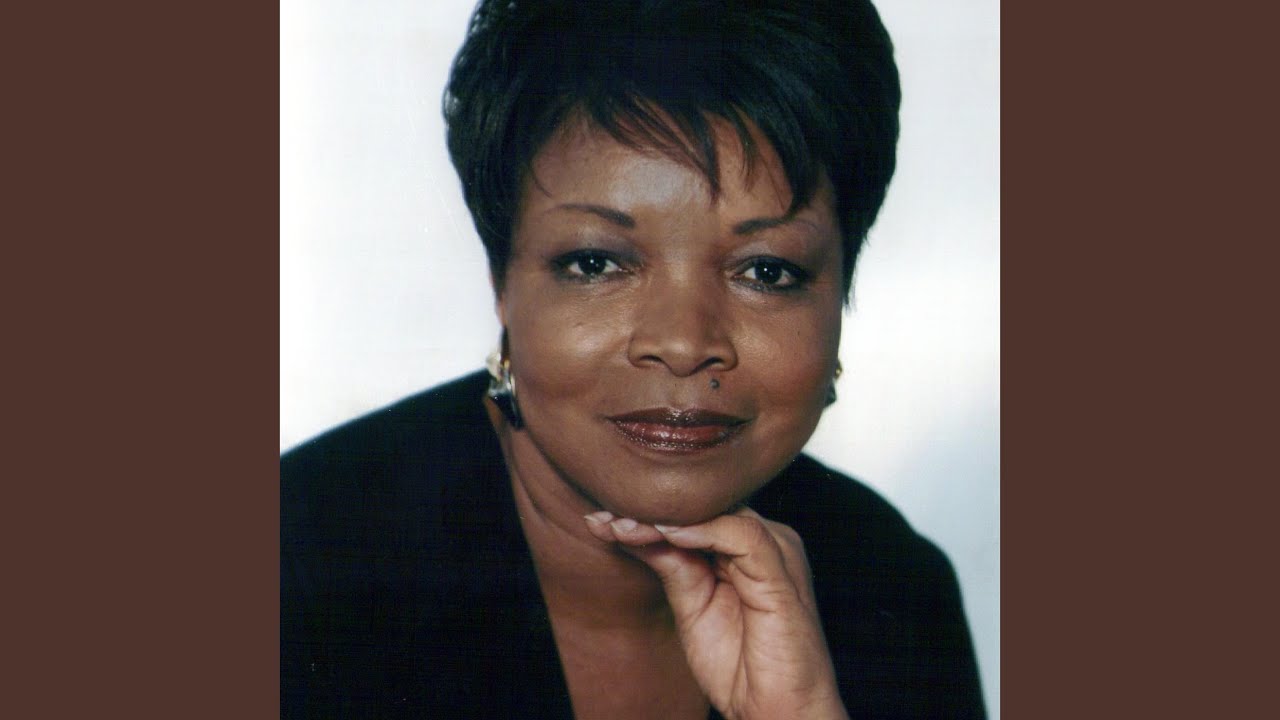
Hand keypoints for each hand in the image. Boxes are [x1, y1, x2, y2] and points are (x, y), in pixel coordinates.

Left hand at [584, 507, 847, 719]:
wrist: (778, 714)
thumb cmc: (741, 665)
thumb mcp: (692, 607)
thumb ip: (671, 565)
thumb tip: (629, 528)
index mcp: (747, 546)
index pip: (696, 512)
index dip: (647, 513)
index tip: (598, 520)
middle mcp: (767, 541)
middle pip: (707, 506)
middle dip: (650, 511)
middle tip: (600, 519)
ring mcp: (779, 555)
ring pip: (721, 513)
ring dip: (665, 519)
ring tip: (621, 526)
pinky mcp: (784, 576)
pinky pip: (744, 537)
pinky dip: (702, 531)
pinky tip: (665, 534)